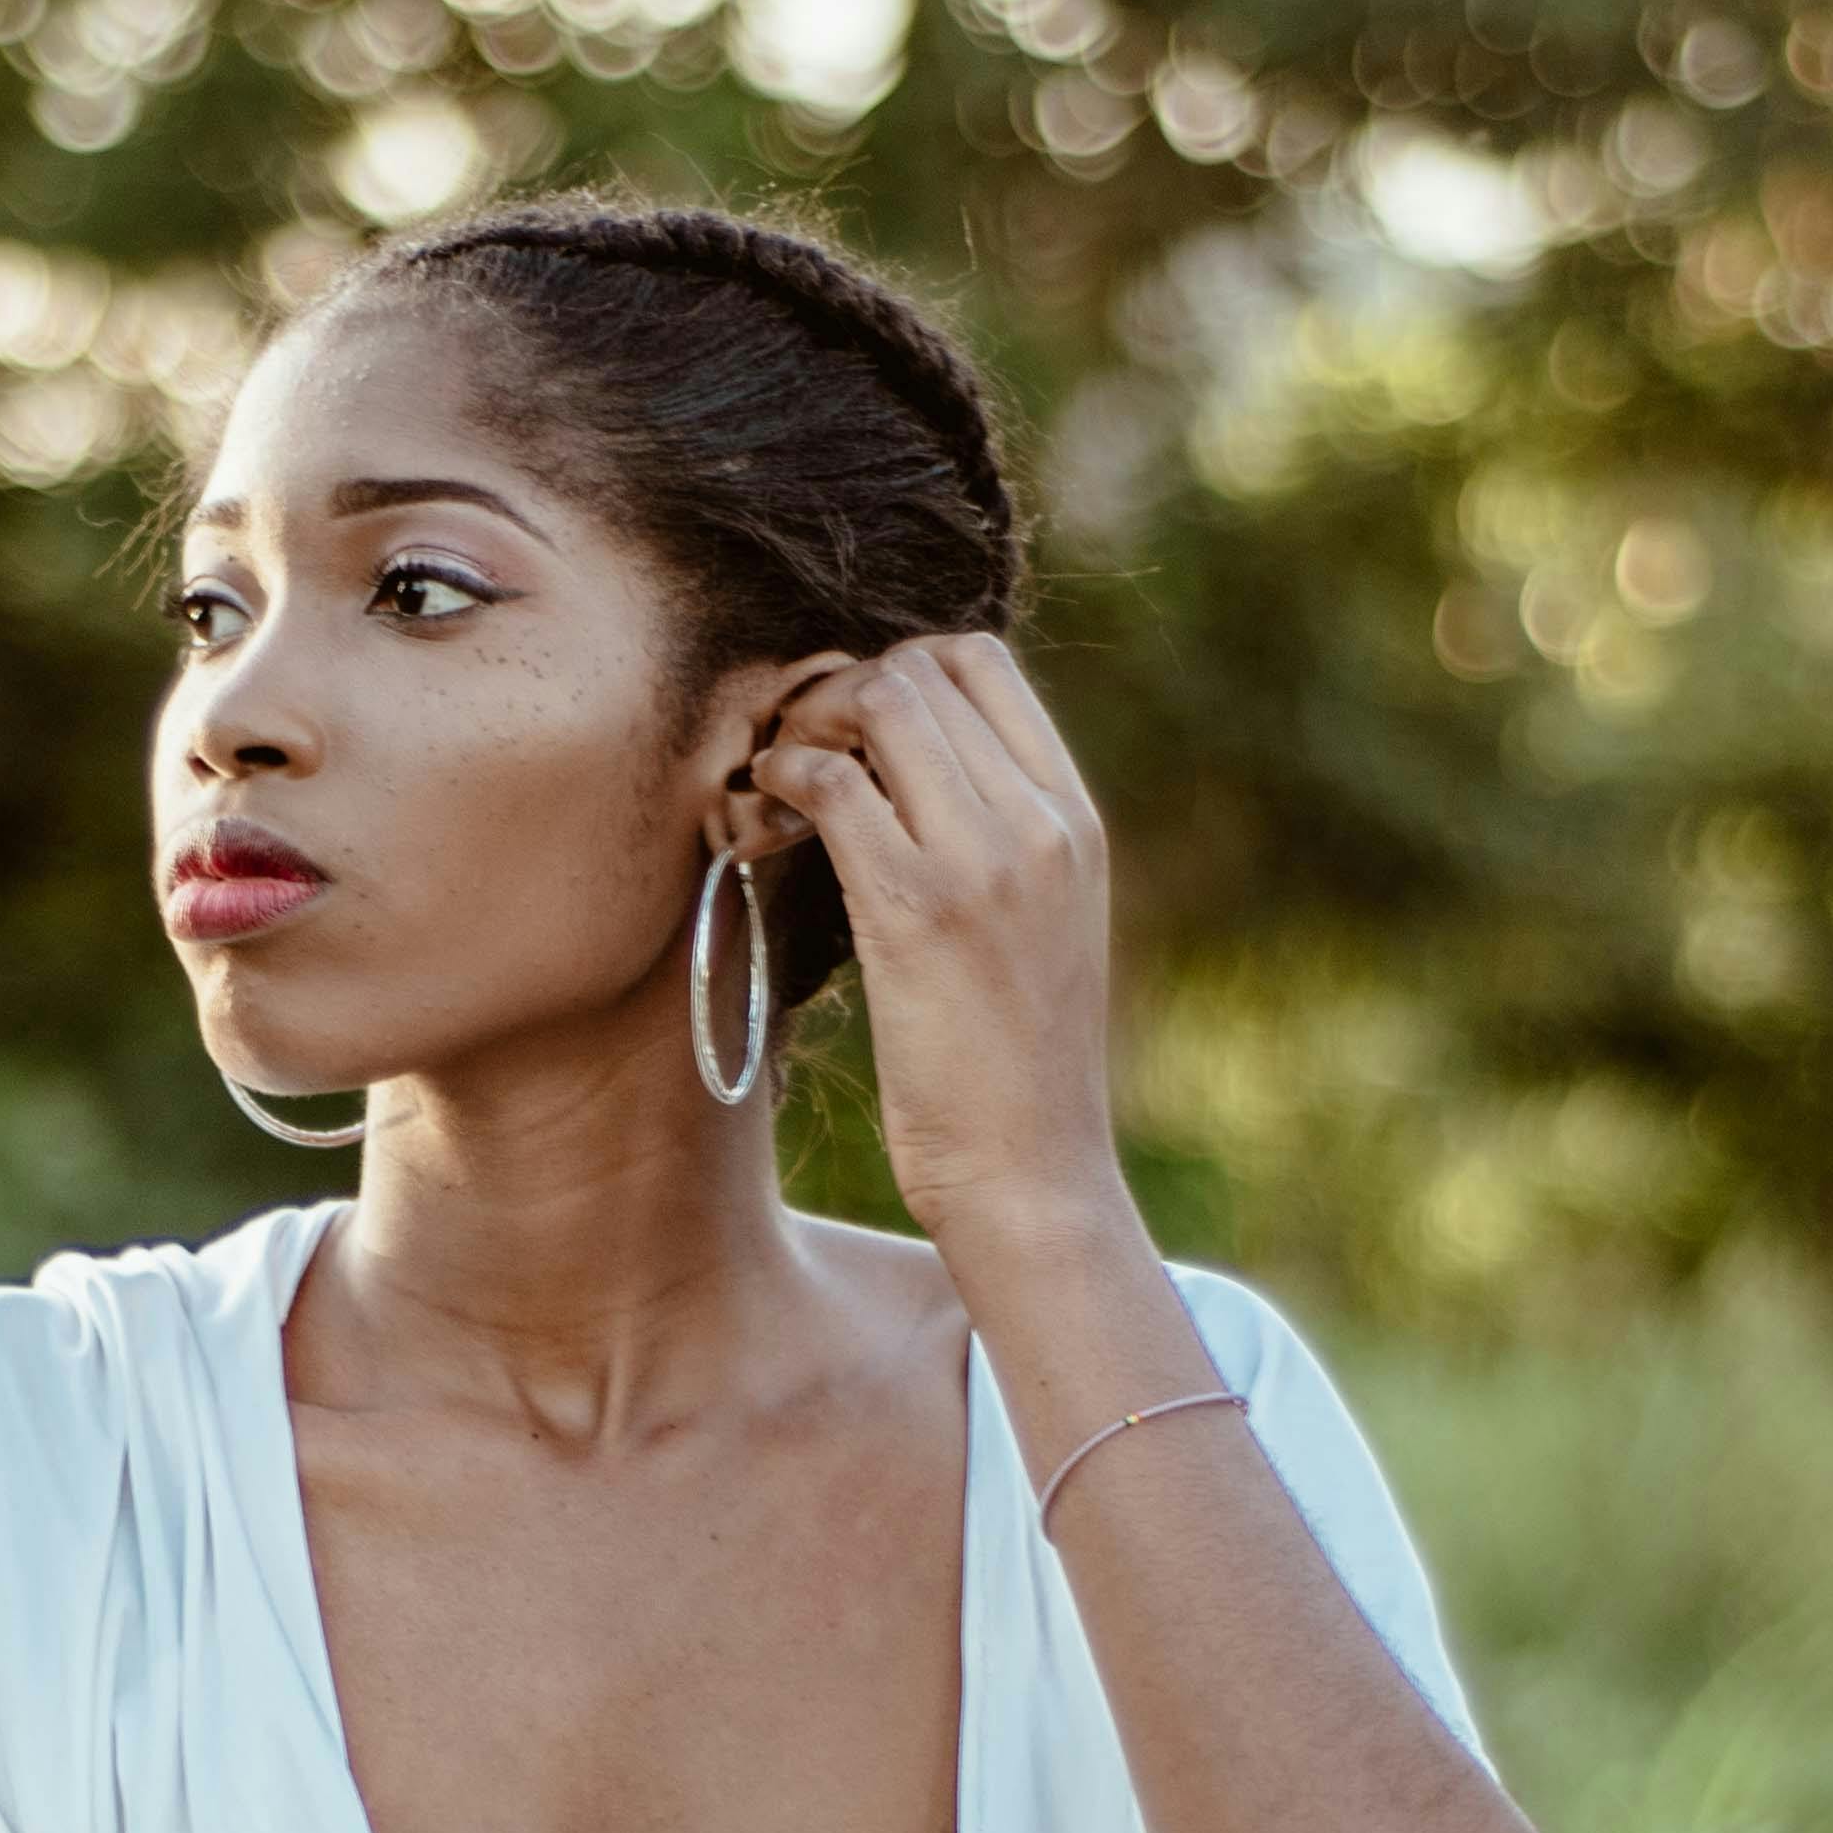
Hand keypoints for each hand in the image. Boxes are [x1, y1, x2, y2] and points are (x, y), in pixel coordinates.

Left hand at [736, 633, 1126, 1258]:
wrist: (1032, 1172)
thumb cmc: (1016, 1068)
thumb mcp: (1043, 928)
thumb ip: (1000, 841)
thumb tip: (908, 778)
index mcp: (1074, 818)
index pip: (982, 660)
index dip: (894, 670)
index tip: (849, 736)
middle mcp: (1040, 821)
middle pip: (921, 665)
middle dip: (837, 691)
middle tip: (796, 759)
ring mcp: (985, 859)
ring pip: (877, 703)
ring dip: (803, 727)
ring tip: (776, 792)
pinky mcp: (917, 908)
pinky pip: (829, 783)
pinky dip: (777, 781)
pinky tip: (757, 826)